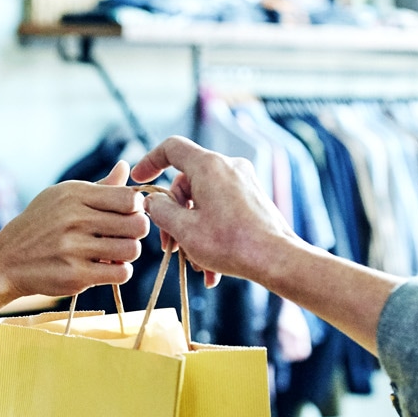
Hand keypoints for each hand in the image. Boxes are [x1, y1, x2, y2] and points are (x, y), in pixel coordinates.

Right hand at [0, 160, 149, 300]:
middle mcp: (74, 219)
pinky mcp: (75, 275)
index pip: (129, 199)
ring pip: (132, 250)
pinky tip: (108, 267)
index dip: (137, 208)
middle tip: (126, 235)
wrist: (6, 261)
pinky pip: (120, 273)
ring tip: (116, 252)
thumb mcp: (62, 197)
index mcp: (74, 195)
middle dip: (137, 231)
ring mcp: (74, 248)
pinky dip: (120, 271)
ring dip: (129, 252)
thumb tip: (125, 167)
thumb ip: (99, 187)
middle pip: (136, 224)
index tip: (129, 214)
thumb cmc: (39, 225)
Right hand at [130, 137, 293, 287]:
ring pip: (203, 201)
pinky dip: (211, 232)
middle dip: (174, 216)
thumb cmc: (231, 244)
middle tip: (169, 247)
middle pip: (186, 183)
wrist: (277, 259)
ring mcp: (243, 182)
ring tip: (195, 265)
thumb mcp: (184, 229)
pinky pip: (221, 209)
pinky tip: (210, 268)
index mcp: (209, 166)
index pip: (171, 148)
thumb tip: (152, 202)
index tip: (140, 181)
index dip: (150, 161)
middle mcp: (228, 167)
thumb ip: (160, 210)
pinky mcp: (253, 198)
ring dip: (193, 231)